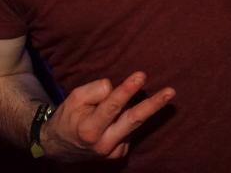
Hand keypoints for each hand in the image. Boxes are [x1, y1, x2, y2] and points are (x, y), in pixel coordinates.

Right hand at [40, 71, 174, 161]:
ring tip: (165, 93)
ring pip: (133, 124)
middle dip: (153, 105)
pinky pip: (129, 129)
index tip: (142, 75)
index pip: (113, 106)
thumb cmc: (68, 116)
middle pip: (133, 120)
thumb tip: (116, 88)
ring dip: (147, 107)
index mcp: (90, 129)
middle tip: (170, 91)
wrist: (59, 147)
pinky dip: (127, 118)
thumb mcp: (75, 98)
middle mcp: (104, 144)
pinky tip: (118, 116)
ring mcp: (113, 153)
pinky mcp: (119, 154)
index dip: (127, 90)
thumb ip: (96, 91)